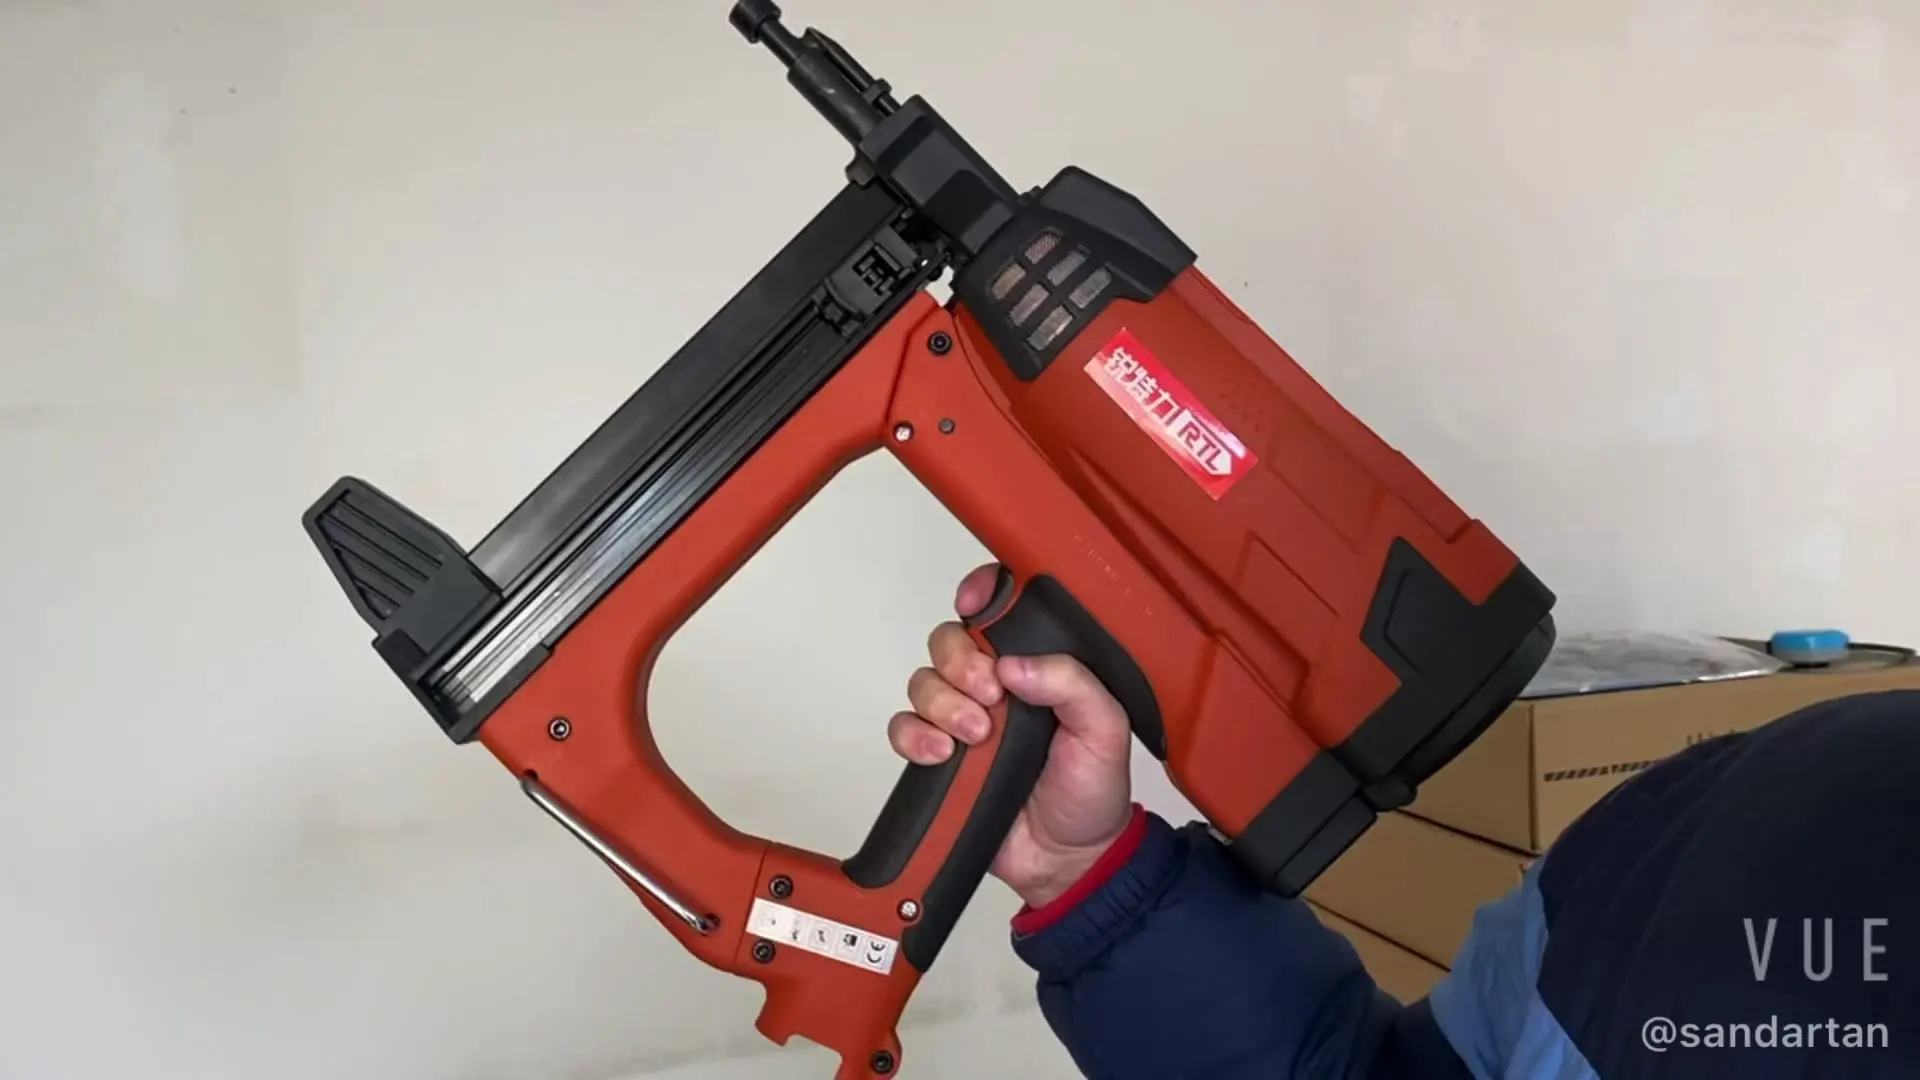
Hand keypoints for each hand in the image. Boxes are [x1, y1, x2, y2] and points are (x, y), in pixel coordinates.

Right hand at [887, 565, 1135, 910]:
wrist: (1069, 860)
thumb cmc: (1092, 791)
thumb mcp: (1105, 729)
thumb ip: (1071, 684)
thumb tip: (1014, 665)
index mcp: (1037, 667)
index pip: (1000, 610)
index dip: (980, 595)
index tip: (976, 607)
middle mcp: (995, 686)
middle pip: (949, 641)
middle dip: (960, 661)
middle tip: (989, 694)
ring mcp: (963, 720)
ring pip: (923, 681)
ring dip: (942, 702)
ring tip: (977, 736)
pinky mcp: (938, 758)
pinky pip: (903, 728)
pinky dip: (913, 735)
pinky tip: (940, 754)